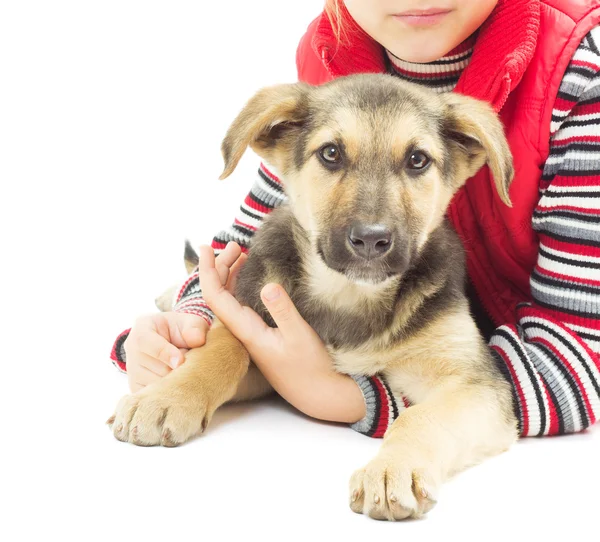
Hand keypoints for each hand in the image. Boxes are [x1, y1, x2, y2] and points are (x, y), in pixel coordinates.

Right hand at [124, 312, 208, 392]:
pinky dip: (169, 394)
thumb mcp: (191, 322)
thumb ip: (195, 328)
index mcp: (142, 328)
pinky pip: (154, 397)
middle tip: (190, 364)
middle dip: (177, 369)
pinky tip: (177, 383)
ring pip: (155, 385)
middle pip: (153, 367)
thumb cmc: (182, 331)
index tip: (181, 361)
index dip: (164, 353)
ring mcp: (132, 370)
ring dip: (175, 382)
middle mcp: (131, 349)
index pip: (145, 342)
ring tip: (183, 370)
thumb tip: (197, 340)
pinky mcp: (136, 388)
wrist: (174, 343)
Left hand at [197, 242, 365, 423]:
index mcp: (246, 331)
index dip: (208, 272)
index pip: (216, 297)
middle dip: (221, 267)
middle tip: (232, 244)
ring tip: (239, 253)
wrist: (317, 393)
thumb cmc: (311, 366)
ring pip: (231, 300)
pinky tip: (251, 276)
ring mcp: (251, 333)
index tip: (207, 249)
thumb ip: (283, 311)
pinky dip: (242, 286)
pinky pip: (243, 305)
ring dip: (231, 275)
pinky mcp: (261, 335)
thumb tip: (267, 285)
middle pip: (220, 295)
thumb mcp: (300, 336)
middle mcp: (243, 331)